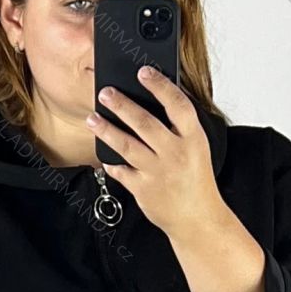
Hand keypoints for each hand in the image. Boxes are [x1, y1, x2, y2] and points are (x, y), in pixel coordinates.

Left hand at [86, 66, 227, 238]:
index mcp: (193, 139)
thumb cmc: (196, 180)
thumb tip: (155, 100)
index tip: (144, 72)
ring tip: (92, 118)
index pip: (177, 105)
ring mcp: (158, 173)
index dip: (160, 86)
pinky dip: (111, 163)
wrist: (197, 219)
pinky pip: (121, 172)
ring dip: (106, 129)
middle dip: (122, 105)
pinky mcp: (143, 190)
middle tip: (105, 92)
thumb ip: (180, 128)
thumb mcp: (198, 149)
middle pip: (144, 123)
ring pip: (126, 146)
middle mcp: (175, 154)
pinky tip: (104, 155)